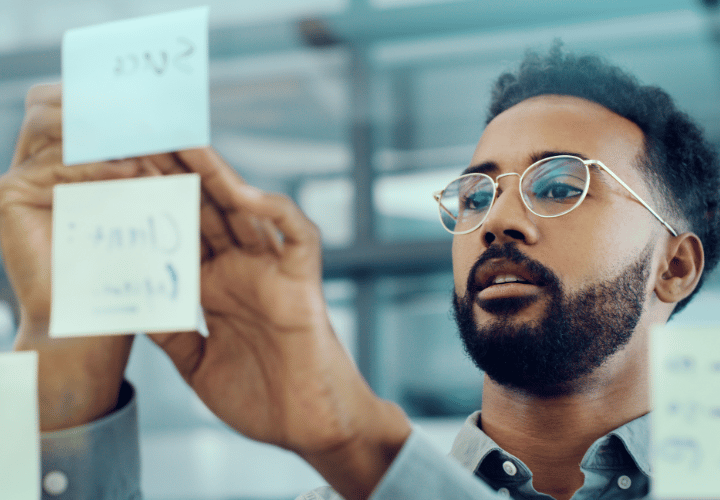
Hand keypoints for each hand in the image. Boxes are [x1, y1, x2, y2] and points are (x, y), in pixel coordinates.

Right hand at [0, 83, 156, 429]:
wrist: (90, 324)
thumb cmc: (124, 269)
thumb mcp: (140, 206)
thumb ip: (143, 164)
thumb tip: (172, 122)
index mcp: (66, 159)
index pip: (79, 103)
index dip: (113, 96)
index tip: (159, 99)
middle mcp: (37, 162)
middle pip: (57, 99)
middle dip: (106, 103)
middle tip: (151, 112)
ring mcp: (20, 176)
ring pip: (52, 121)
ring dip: (104, 130)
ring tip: (147, 147)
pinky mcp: (9, 196)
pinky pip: (55, 163)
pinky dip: (97, 164)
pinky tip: (131, 174)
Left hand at [148, 149, 411, 499]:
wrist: (309, 426)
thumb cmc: (261, 399)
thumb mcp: (195, 364)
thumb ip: (169, 329)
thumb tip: (129, 299)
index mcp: (215, 289)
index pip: (179, 234)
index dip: (151, 205)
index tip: (115, 176)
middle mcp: (241, 271)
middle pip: (206, 211)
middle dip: (175, 176)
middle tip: (142, 139)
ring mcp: (272, 272)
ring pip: (246, 211)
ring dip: (218, 178)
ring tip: (184, 144)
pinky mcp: (304, 280)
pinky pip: (296, 235)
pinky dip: (275, 212)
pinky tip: (244, 193)